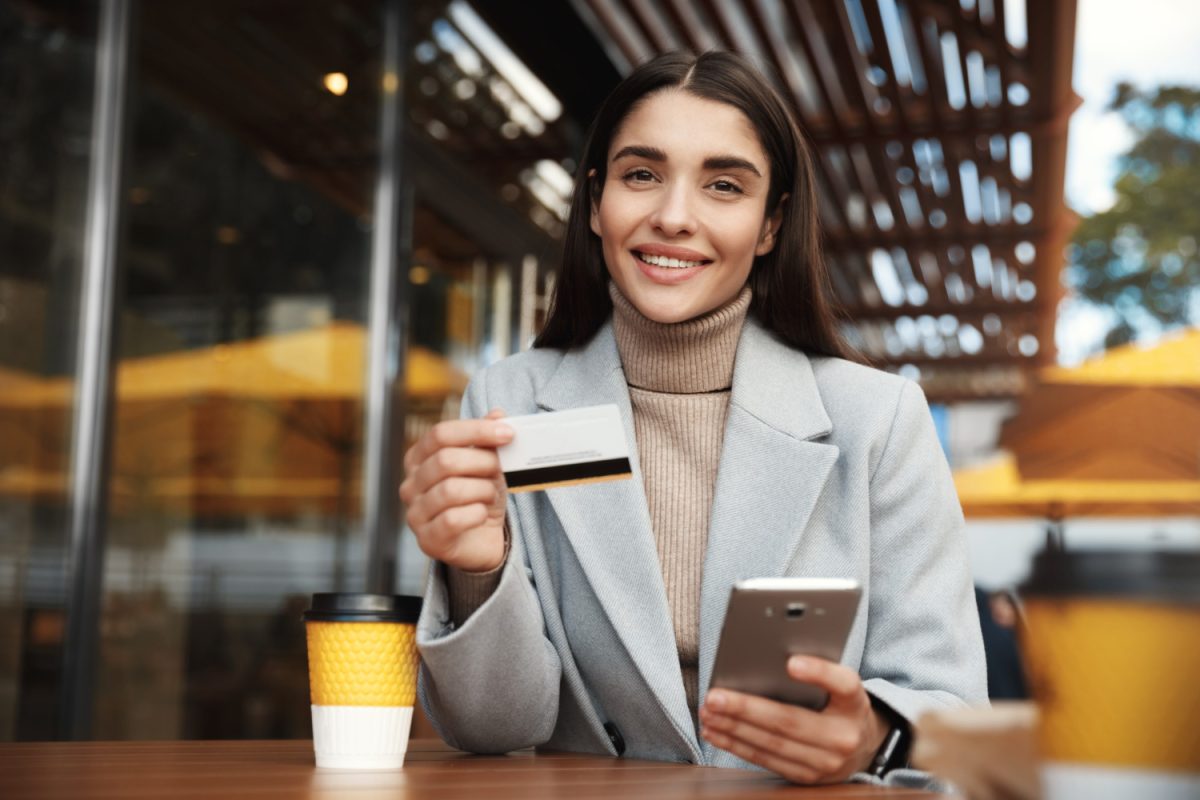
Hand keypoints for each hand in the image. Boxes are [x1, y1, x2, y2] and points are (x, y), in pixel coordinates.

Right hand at [399, 409, 512, 571]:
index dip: (476, 430)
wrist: (482, 540)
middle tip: (501, 470)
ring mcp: (415, 514)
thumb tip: (498, 414)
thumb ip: (487, 439)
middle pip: (446, 460)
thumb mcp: (487, 464)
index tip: (508, 434)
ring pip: (451, 490)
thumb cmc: (479, 497)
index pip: (440, 434)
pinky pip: (453, 519)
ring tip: (491, 494)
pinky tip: (482, 514)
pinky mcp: (428, 540)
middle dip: (483, 462)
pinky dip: (476, 514)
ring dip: (482, 490)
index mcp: (418, 459)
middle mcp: (410, 485)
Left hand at [699, 656, 887, 783]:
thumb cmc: (840, 706)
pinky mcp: (807, 777)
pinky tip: (717, 732)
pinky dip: (737, 745)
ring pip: (772, 744)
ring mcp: (825, 762)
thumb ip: (815, 671)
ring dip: (734, 729)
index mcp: (854, 703)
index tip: (791, 662)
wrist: (863, 748)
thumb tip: (767, 657)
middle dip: (746, 708)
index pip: (843, 684)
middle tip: (715, 697)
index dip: (819, 672)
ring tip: (709, 713)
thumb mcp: (840, 685)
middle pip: (790, 721)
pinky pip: (766, 760)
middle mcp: (843, 736)